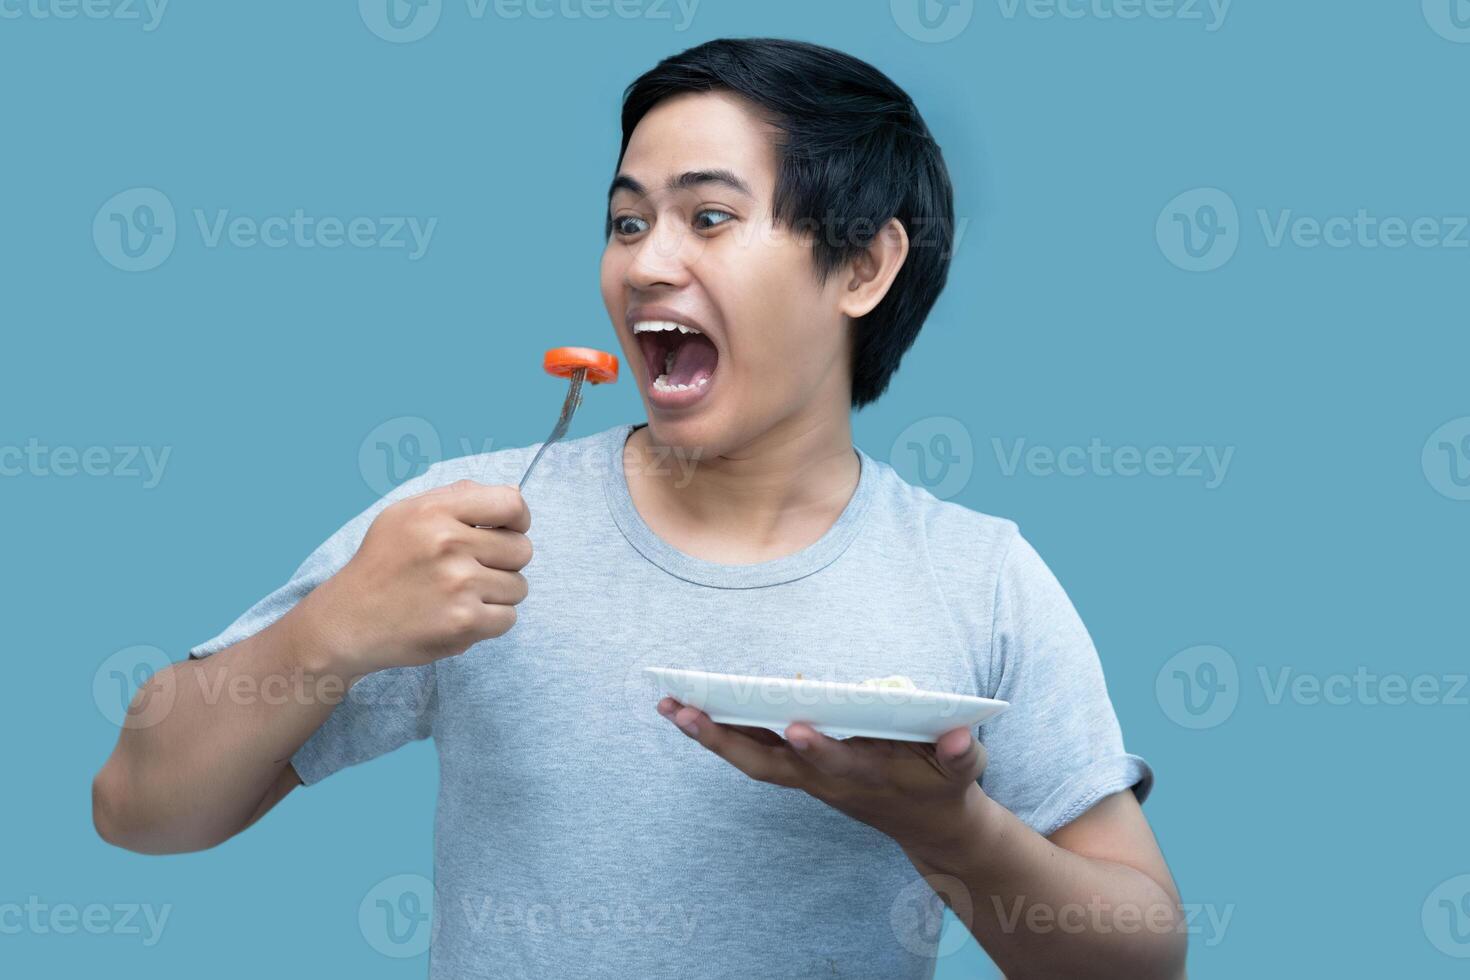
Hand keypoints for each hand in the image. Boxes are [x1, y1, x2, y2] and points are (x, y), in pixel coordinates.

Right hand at [301, 480, 531, 677]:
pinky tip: (459, 616)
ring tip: (460, 595)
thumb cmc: (382, 564)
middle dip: (505, 562)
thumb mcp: (406, 514)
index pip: (511, 504)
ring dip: (497, 594)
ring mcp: (457, 585)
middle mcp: (447, 544)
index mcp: (435, 511)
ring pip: (518, 587)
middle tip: (472, 571)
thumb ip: (460, 497)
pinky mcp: (463, 623)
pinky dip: (490, 621)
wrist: (346, 621)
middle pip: (522, 550)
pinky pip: (509, 619)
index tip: (507, 532)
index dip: (519, 519)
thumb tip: (514, 491)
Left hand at [657, 697, 990, 853]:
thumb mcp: (962, 771)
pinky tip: (691, 708)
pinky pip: (753, 751)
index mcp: (866, 777)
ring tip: (668, 705)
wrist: (930, 827)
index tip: (796, 727)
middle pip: (767, 764)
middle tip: (685, 711)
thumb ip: (960, 754)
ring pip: (751, 758)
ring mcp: (808, 779)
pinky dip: (721, 731)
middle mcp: (826, 781)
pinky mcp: (799, 772)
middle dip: (725, 739)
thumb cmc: (943, 787)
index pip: (836, 764)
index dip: (818, 749)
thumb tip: (962, 735)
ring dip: (709, 734)